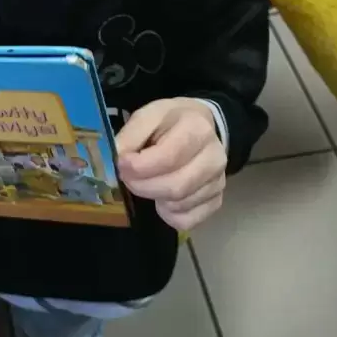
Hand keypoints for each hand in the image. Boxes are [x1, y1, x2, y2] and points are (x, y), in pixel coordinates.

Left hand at [116, 98, 226, 230]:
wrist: (200, 126)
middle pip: (175, 186)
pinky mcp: (216, 200)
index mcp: (197, 129)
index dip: (138, 166)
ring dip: (154, 198)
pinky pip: (187, 220)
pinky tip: (161, 198)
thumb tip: (118, 159)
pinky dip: (168, 214)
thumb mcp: (148, 116)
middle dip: (142, 186)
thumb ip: (131, 135)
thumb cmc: (170, 122)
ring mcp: (219, 182)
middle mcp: (214, 158)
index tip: (121, 164)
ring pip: (180, 204)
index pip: (168, 158)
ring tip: (146, 182)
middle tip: (127, 178)